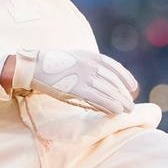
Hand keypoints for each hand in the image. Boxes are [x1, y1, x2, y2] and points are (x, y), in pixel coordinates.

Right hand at [13, 49, 138, 114]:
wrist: (35, 67)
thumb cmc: (53, 65)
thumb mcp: (74, 59)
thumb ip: (89, 66)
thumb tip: (102, 80)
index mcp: (90, 56)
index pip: (115, 67)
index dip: (126, 78)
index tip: (133, 87)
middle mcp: (90, 64)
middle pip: (114, 81)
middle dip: (124, 94)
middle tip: (130, 104)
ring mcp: (84, 76)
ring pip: (109, 90)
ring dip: (120, 101)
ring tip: (127, 110)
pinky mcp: (77, 88)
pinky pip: (99, 98)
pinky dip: (110, 105)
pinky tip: (116, 111)